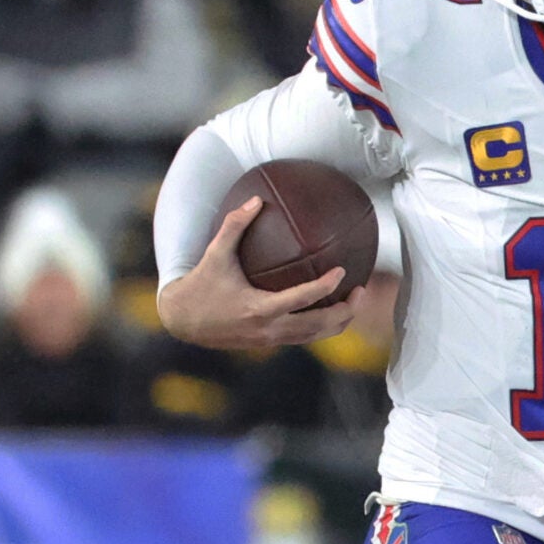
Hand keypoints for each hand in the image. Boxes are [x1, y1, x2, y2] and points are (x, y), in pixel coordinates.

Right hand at [155, 196, 349, 350]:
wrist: (182, 321)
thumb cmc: (200, 285)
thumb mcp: (215, 253)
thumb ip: (235, 225)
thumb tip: (256, 199)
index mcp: (259, 308)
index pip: (302, 299)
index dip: (326, 286)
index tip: (342, 271)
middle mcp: (269, 328)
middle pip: (319, 325)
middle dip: (346, 310)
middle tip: (361, 289)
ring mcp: (272, 339)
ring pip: (316, 336)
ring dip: (339, 320)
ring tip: (354, 300)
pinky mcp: (270, 343)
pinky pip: (305, 337)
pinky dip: (323, 325)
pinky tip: (332, 307)